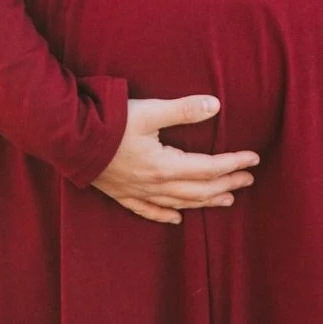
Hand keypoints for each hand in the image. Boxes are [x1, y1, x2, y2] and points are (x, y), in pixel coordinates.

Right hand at [91, 95, 259, 224]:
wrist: (70, 140)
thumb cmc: (109, 123)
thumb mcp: (150, 111)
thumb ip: (183, 110)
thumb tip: (215, 105)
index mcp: (164, 166)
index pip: (208, 168)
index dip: (233, 164)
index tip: (253, 159)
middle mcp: (154, 185)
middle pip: (198, 190)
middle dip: (226, 184)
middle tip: (248, 179)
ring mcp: (137, 192)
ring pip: (179, 203)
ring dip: (204, 201)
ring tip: (226, 199)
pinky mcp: (121, 194)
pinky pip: (148, 211)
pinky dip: (165, 215)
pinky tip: (176, 219)